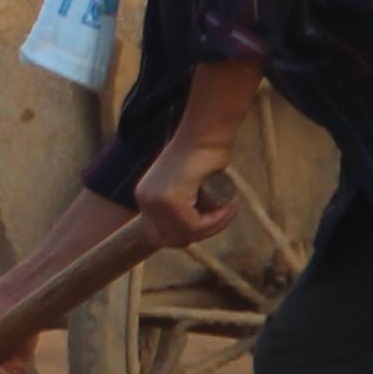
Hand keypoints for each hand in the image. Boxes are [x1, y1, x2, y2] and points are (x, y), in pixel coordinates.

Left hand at [125, 131, 242, 251]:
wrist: (206, 134)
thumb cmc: (203, 154)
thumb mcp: (187, 184)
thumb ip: (183, 203)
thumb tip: (186, 235)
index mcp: (144, 197)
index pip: (160, 234)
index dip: (188, 235)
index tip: (211, 223)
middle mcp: (144, 200)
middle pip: (171, 239)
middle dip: (199, 234)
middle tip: (222, 218)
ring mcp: (155, 201)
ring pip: (186, 234)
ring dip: (212, 227)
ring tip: (229, 210)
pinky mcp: (170, 200)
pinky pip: (195, 225)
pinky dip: (215, 221)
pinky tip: (228, 208)